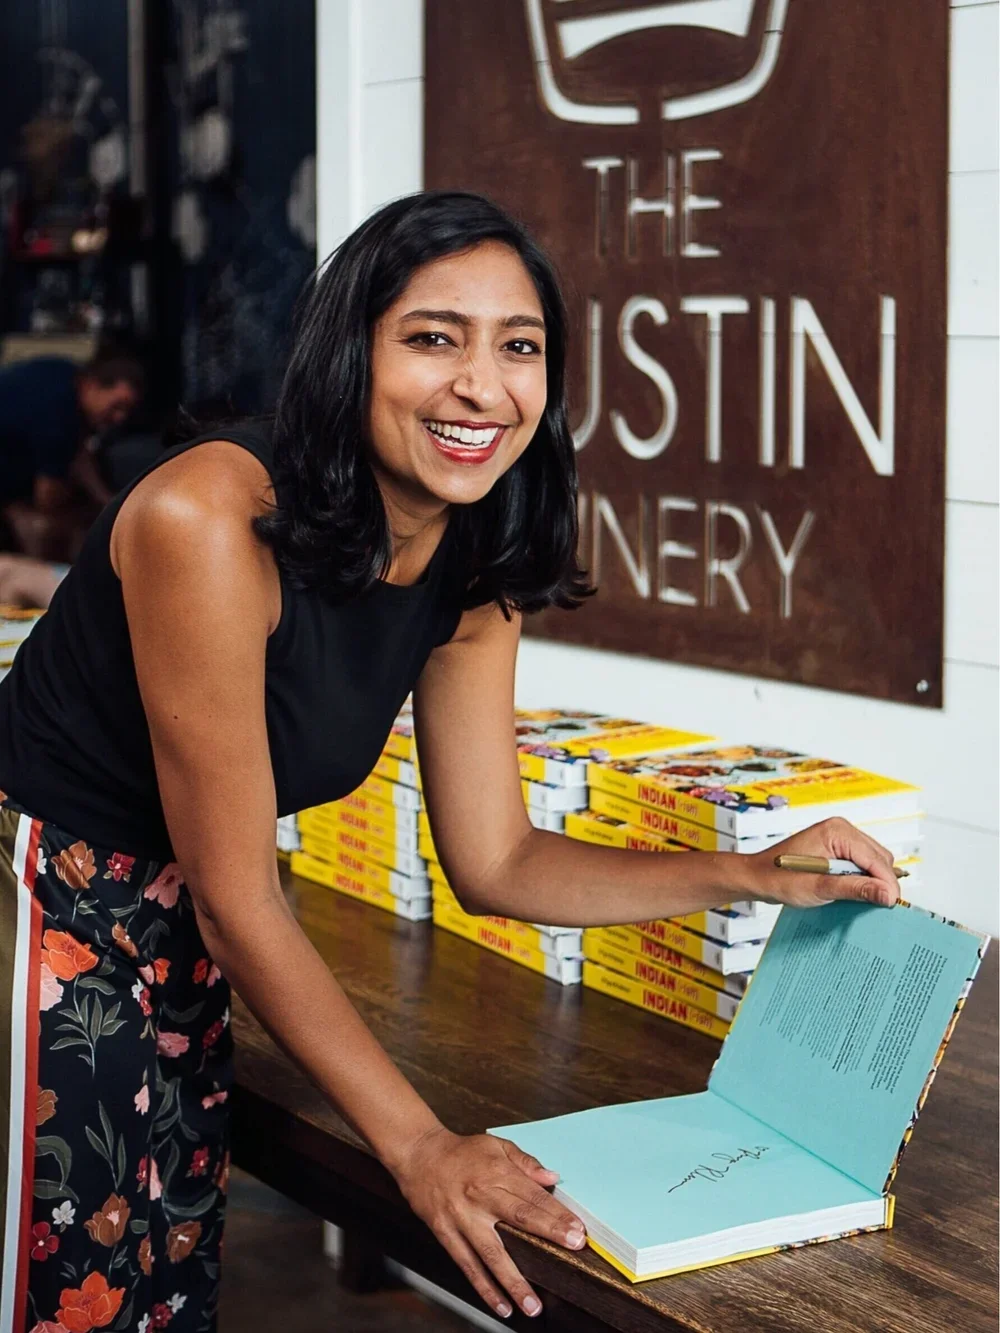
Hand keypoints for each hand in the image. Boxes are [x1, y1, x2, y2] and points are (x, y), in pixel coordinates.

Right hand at [391, 1124, 585, 1318]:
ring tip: (532, 1305)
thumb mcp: (496, 1145)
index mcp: (496, 1173)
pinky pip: (468, 1266)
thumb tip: (552, 1177)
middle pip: (519, 1219)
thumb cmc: (461, 1151)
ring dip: (514, 1281)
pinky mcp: (447, 1235)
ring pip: (492, 1254)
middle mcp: (481, 1197)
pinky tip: (500, 1305)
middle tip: (572, 1251)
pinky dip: (484, 1288)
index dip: (557, 1215)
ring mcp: (463, 1219)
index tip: (578, 1232)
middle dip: (548, 1236)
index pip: (534, 1196)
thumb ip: (525, 1162)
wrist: (419, 1155)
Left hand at [745, 817, 899, 908]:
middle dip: (881, 882)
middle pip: (880, 859)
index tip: (892, 905)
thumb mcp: (819, 887)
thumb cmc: (779, 878)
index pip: (876, 858)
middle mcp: (841, 829)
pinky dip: (863, 879)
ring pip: (874, 862)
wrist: (758, 877)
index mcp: (837, 831)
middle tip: (876, 907)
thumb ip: (855, 889)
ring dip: (871, 881)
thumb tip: (887, 894)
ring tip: (859, 899)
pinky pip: (863, 864)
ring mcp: (841, 837)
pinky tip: (853, 892)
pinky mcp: (839, 848)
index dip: (887, 883)